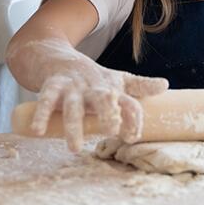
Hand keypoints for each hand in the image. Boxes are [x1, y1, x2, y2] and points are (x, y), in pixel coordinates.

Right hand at [11, 39, 167, 151]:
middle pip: (103, 99)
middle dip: (107, 114)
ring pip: (73, 107)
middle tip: (110, 131)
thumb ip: (139, 86)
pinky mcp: (52, 86)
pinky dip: (41, 115)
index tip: (133, 137)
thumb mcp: (115, 79)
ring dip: (74, 126)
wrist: (55, 55)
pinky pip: (46, 101)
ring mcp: (72, 86)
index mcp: (112, 88)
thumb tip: (165, 85)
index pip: (129, 103)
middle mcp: (94, 87)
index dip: (133, 118)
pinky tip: (38, 132)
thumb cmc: (90, 75)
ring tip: (74, 148)